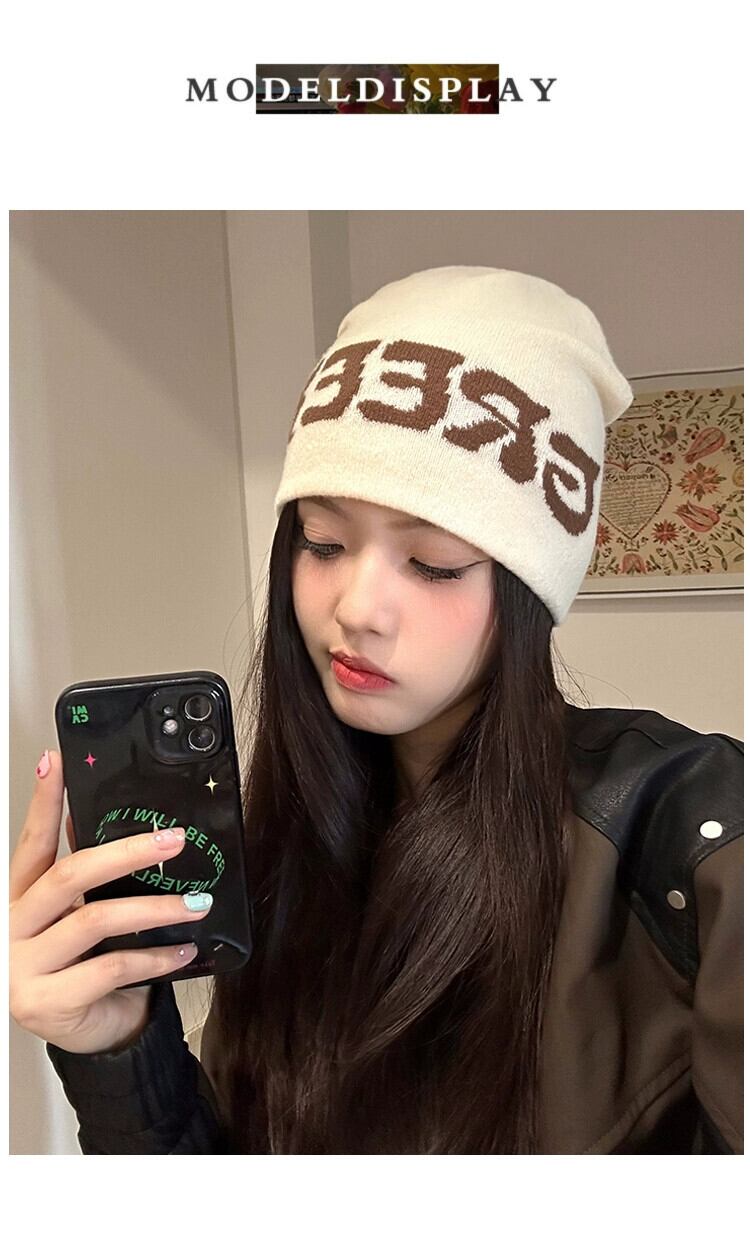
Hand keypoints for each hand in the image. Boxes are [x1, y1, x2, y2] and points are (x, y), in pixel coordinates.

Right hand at [10, 749, 212, 1054]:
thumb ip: (85, 877)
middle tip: (174, 840)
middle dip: (128, 852)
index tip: (57, 761)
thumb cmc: (82, 967)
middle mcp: (13, 928)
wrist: (86, 1035)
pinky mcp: (46, 1003)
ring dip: (155, 907)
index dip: (45, 802)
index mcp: (18, 899)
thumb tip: (103, 821)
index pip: (31, 843)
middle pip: (69, 875)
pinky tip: (184, 950)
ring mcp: (24, 967)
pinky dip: (156, 958)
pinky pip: (112, 968)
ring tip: (196, 903)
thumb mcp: (78, 917)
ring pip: (95, 920)